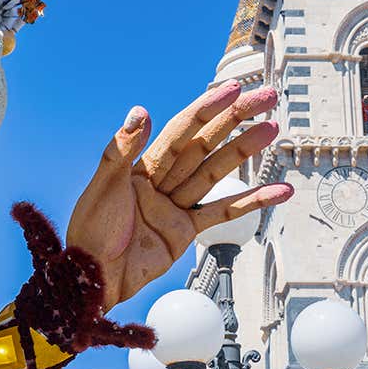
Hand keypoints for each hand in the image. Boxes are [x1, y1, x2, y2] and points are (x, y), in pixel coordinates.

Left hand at [66, 80, 291, 309]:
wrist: (94, 279)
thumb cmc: (90, 232)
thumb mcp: (103, 187)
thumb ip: (122, 150)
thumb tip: (140, 111)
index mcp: (140, 166)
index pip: (180, 131)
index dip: (207, 109)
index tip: (232, 89)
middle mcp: (161, 181)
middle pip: (204, 144)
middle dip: (234, 119)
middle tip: (264, 98)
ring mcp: (175, 205)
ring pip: (216, 171)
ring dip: (244, 151)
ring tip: (271, 130)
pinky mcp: (186, 231)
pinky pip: (222, 212)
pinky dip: (251, 201)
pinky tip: (277, 190)